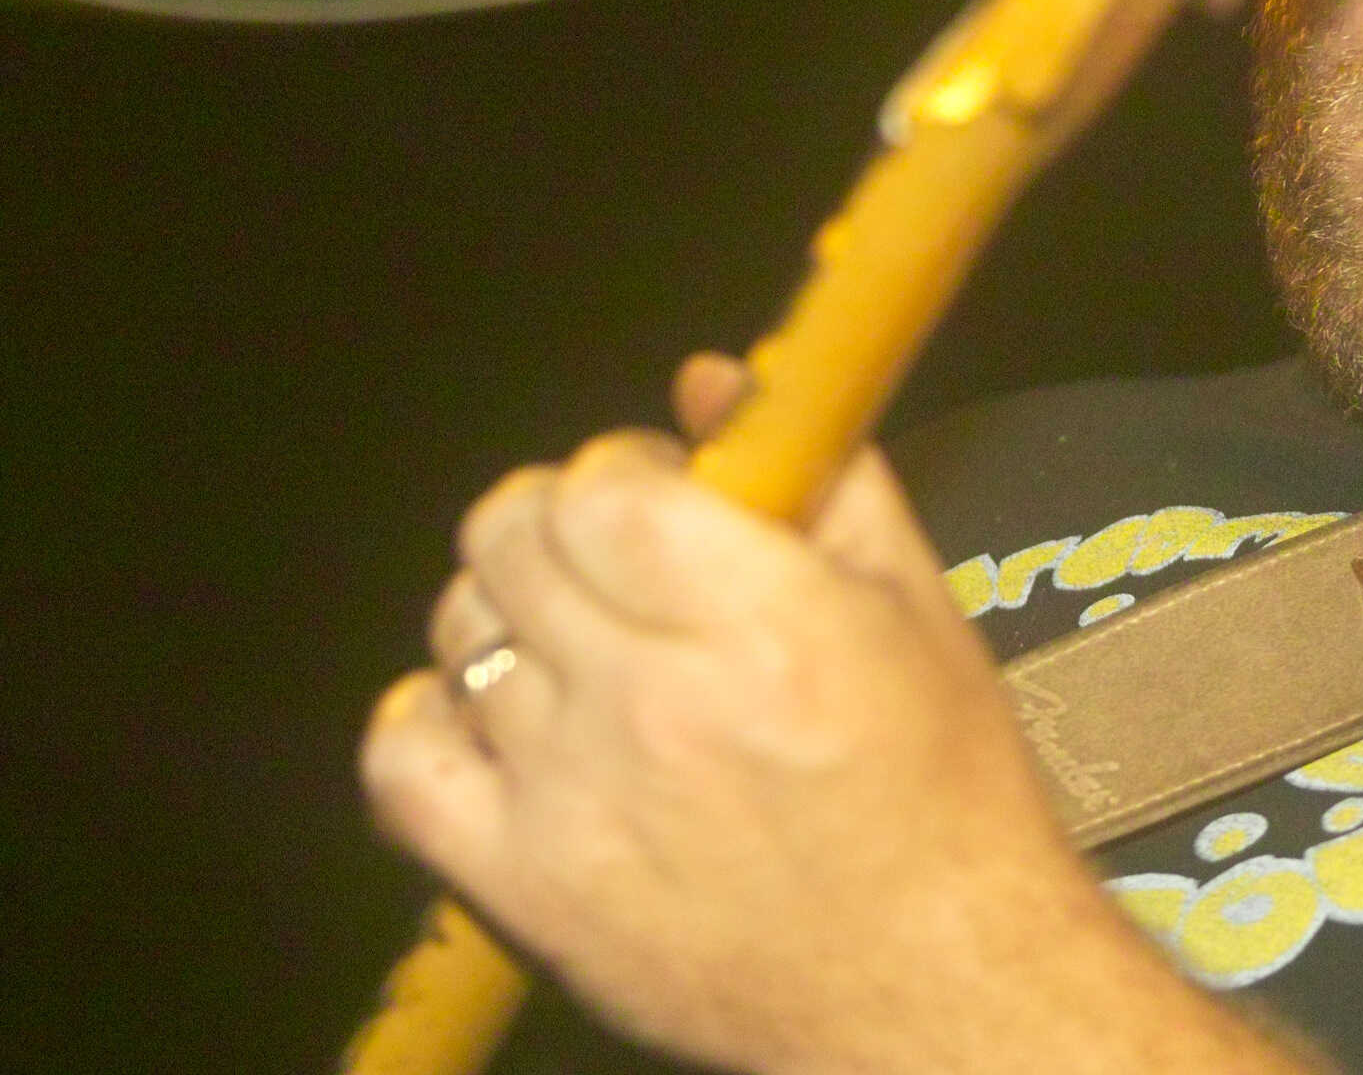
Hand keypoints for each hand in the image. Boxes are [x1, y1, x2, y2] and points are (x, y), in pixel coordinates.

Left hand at [361, 356, 1306, 1074]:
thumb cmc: (945, 800)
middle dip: (564, 519)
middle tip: (620, 555)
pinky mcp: (523, 889)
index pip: (607, 484)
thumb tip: (713, 381)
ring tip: (579, 643)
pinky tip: (500, 714)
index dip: (628, 467)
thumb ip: (825, 479)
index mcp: (767, 625)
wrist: (934, 994)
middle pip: (511, 536)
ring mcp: (574, 800)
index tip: (666, 492)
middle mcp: (656, 704)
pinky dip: (434, 716)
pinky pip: (404, 763)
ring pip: (461, 631)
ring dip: (512, 610)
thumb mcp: (921, 613)